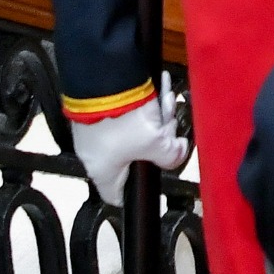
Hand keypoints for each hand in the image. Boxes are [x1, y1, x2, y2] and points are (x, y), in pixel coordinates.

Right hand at [70, 90, 189, 208]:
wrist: (106, 78)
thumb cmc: (124, 117)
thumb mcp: (157, 143)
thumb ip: (171, 156)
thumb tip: (177, 153)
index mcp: (103, 171)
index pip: (118, 195)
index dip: (138, 193)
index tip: (153, 183)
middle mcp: (96, 153)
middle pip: (137, 157)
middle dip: (157, 141)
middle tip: (166, 129)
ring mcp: (97, 130)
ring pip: (137, 131)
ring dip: (156, 117)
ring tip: (163, 103)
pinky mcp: (102, 110)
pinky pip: (130, 112)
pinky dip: (147, 103)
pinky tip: (160, 92)